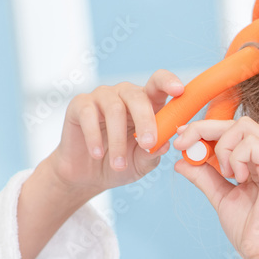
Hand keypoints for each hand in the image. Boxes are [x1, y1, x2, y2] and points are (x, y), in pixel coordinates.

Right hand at [45, 69, 183, 199]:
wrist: (88, 176)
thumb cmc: (121, 164)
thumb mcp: (142, 163)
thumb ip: (153, 153)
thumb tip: (165, 143)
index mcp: (147, 104)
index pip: (159, 84)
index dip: (168, 83)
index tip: (179, 90)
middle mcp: (125, 95)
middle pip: (137, 96)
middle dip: (146, 121)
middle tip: (148, 144)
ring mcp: (102, 97)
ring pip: (114, 108)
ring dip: (118, 140)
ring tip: (119, 164)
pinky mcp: (80, 105)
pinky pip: (89, 114)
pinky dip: (94, 136)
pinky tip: (97, 154)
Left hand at [172, 116, 258, 258]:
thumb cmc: (251, 231)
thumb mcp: (221, 197)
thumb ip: (204, 177)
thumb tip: (181, 161)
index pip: (233, 129)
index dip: (205, 128)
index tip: (181, 138)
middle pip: (237, 121)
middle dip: (203, 128)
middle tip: (182, 143)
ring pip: (243, 126)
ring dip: (222, 147)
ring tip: (224, 174)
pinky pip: (250, 144)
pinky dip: (235, 158)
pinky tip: (237, 179)